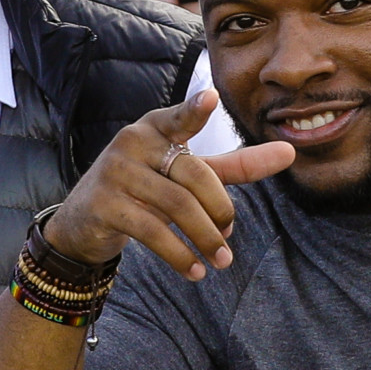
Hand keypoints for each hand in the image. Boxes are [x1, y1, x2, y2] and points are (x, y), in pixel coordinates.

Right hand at [44, 87, 295, 280]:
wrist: (82, 223)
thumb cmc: (145, 191)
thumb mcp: (186, 175)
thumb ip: (234, 165)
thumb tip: (288, 152)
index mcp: (155, 128)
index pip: (180, 118)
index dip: (195, 110)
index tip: (211, 98)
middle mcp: (132, 143)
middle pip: (194, 175)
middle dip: (220, 210)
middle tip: (230, 236)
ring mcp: (115, 172)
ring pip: (176, 206)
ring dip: (205, 238)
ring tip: (221, 260)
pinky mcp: (104, 204)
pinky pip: (152, 231)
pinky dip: (180, 255)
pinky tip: (194, 271)